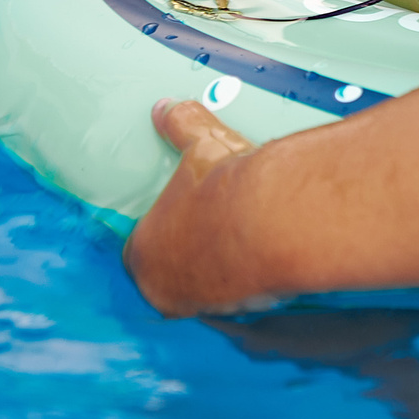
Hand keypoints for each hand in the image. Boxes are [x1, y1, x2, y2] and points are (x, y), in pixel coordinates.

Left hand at [124, 100, 272, 316]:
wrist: (277, 220)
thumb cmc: (225, 187)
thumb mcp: (200, 145)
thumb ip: (181, 126)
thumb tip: (167, 108)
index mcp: (143, 255)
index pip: (141, 249)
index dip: (159, 233)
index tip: (178, 218)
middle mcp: (166, 291)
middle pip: (171, 274)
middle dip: (190, 255)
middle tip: (211, 230)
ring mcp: (206, 306)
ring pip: (206, 290)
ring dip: (220, 270)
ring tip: (239, 242)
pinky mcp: (246, 311)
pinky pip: (242, 297)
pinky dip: (252, 279)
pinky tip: (264, 256)